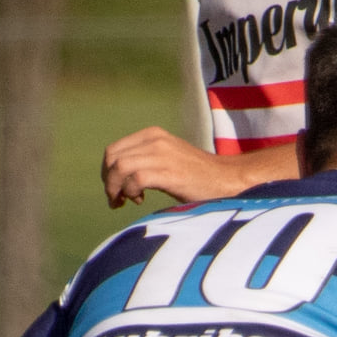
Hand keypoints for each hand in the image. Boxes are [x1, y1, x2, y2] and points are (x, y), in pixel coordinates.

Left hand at [102, 128, 225, 208]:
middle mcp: (155, 140)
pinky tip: (140, 200)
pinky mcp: (169, 173)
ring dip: (115, 189)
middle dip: (108, 182)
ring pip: (119, 168)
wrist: (228, 180)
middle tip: (116, 199)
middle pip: (112, 158)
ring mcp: (162, 155)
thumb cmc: (199, 176)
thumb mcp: (168, 157)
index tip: (116, 189)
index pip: (114, 150)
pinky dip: (131, 193)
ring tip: (125, 201)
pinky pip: (135, 180)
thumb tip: (119, 177)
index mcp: (153, 135)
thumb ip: (146, 159)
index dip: (107, 172)